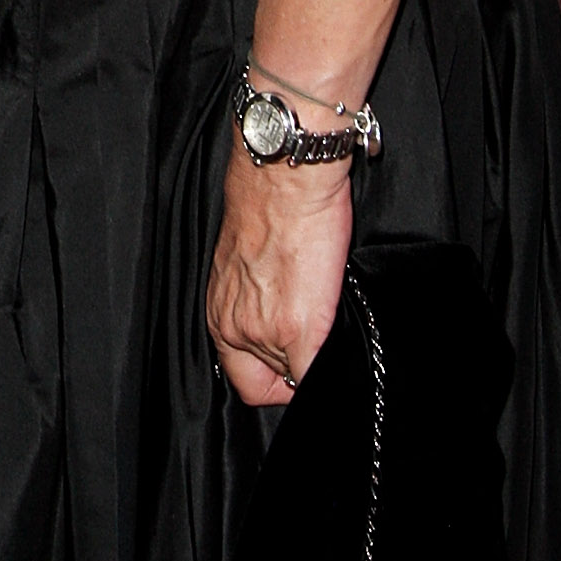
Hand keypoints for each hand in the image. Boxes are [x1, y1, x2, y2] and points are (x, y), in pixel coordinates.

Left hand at [205, 131, 352, 406]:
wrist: (283, 177)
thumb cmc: (267, 202)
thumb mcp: (247, 263)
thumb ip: (257, 301)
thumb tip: (285, 318)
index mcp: (220, 311)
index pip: (243, 377)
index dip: (272, 379)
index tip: (292, 370)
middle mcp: (234, 327)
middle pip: (268, 383)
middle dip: (295, 371)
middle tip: (314, 347)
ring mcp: (265, 333)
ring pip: (297, 378)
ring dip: (315, 358)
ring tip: (327, 320)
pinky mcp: (299, 330)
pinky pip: (317, 376)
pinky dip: (334, 369)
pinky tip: (341, 340)